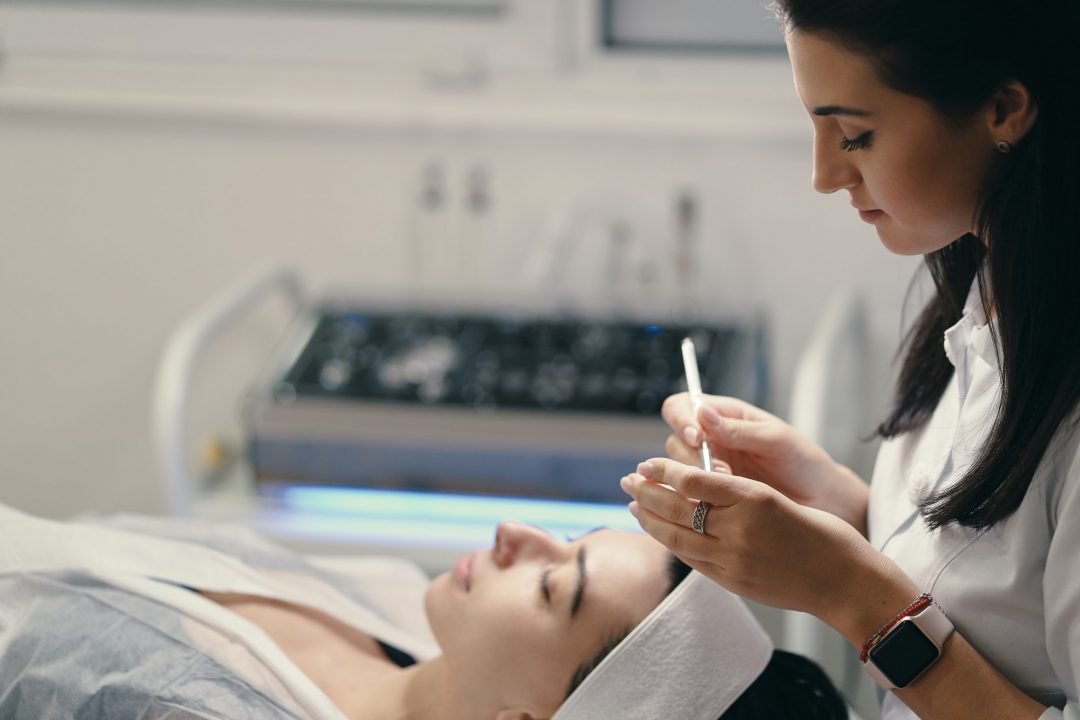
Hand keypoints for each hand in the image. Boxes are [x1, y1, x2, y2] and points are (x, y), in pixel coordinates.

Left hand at [620, 458, 889, 622]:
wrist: (846, 583)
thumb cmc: (823, 534)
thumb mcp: (780, 499)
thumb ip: (737, 494)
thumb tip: (694, 482)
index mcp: (754, 499)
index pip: (694, 481)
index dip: (665, 471)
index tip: (647, 463)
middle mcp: (739, 529)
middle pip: (678, 508)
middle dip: (647, 492)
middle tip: (627, 479)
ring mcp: (734, 559)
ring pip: (678, 536)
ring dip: (650, 519)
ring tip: (633, 504)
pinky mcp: (733, 582)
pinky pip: (691, 558)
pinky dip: (671, 542)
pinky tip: (659, 533)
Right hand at [662, 393, 867, 532]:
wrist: (823, 502)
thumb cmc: (804, 463)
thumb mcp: (775, 440)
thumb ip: (739, 429)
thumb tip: (702, 414)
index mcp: (724, 417)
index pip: (682, 407)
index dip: (680, 419)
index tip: (696, 438)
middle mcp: (711, 441)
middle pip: (674, 440)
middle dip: (690, 456)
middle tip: (722, 472)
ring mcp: (709, 470)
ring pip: (676, 470)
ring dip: (694, 479)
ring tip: (728, 488)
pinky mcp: (710, 497)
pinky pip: (687, 495)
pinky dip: (695, 499)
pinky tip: (717, 506)